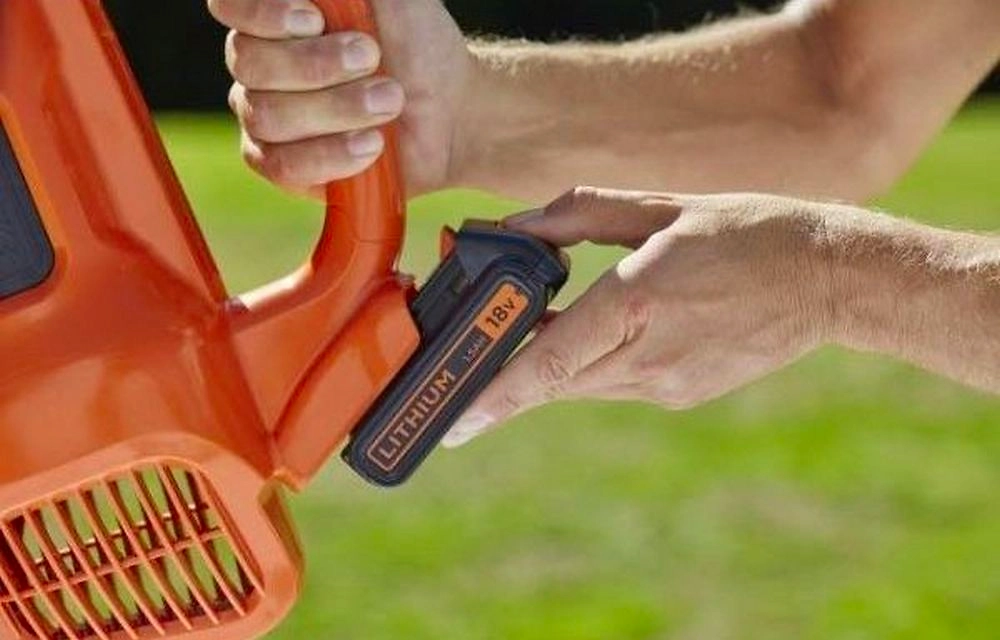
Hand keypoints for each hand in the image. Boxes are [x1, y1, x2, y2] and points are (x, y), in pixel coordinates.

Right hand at [208, 0, 469, 197]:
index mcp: (275, 18)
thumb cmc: (417, 44)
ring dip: (336, 109)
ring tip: (389, 101)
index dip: (262, 13)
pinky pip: (284, 166)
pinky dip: (332, 154)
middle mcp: (260, 67)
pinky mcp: (286, 168)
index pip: (232, 7)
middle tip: (373, 59)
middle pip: (250, 63)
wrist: (450, 108)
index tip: (315, 19)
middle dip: (316, 63)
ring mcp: (267, 120)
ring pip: (268, 117)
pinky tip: (372, 145)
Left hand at [443, 188, 832, 446]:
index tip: (453, 421)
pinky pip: (614, 385)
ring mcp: (666, 384)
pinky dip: (592, 364)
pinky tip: (602, 331)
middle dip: (505, 373)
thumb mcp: (661, 206)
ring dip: (548, 364)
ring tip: (534, 325)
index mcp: (637, 299)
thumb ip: (577, 215)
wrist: (824, 279)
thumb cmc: (744, 231)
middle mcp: (647, 355)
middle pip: (550, 380)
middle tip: (465, 360)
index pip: (546, 362)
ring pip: (579, 385)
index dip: (494, 395)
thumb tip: (514, 229)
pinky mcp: (680, 395)